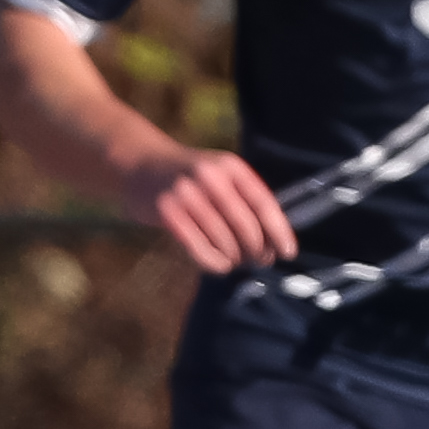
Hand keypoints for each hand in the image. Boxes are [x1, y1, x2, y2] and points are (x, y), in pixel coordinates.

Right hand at [122, 146, 295, 271]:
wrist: (141, 164)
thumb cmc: (192, 176)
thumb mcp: (223, 175)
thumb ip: (247, 200)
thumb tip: (276, 243)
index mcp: (231, 166)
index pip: (263, 204)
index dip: (279, 232)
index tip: (288, 253)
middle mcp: (209, 177)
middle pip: (246, 226)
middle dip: (258, 250)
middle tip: (260, 261)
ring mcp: (185, 194)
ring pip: (224, 241)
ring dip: (236, 258)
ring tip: (238, 260)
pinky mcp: (166, 212)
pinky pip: (199, 248)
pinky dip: (214, 262)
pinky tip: (220, 264)